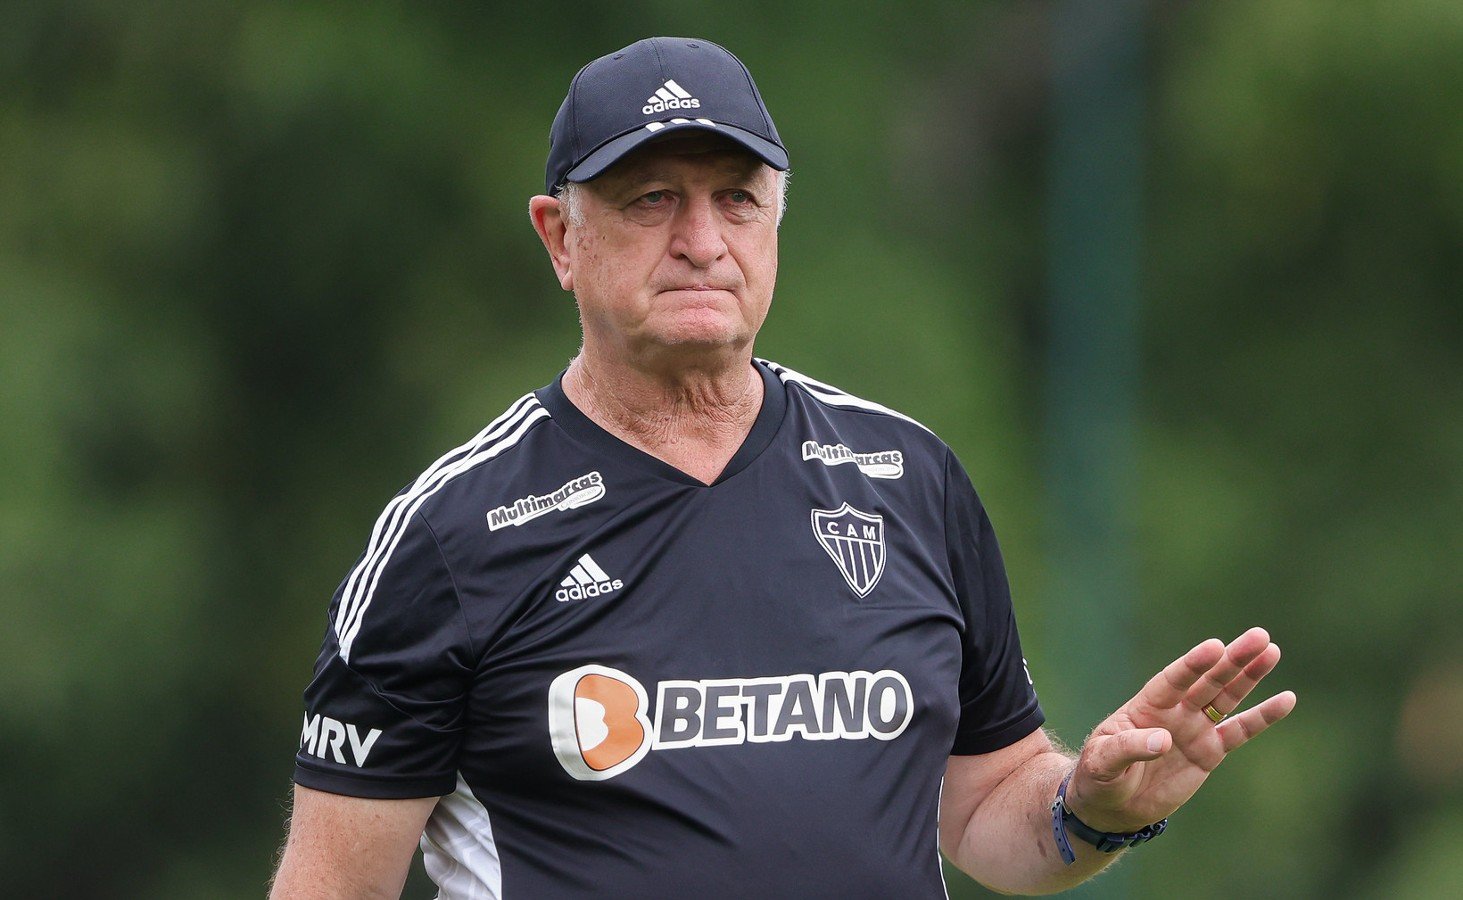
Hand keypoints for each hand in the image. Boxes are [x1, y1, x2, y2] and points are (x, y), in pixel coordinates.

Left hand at [1064, 627, 1296, 832]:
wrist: (1112, 804)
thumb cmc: (1100, 774)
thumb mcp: (1103, 761)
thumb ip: (1129, 748)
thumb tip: (1163, 740)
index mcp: (1147, 705)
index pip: (1174, 679)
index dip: (1194, 664)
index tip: (1215, 646)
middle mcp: (1175, 711)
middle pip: (1208, 680)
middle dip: (1232, 659)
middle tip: (1259, 636)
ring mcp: (1195, 728)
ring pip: (1227, 697)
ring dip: (1249, 676)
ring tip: (1271, 651)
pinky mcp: (1210, 751)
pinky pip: (1240, 731)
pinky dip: (1263, 716)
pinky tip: (1287, 699)